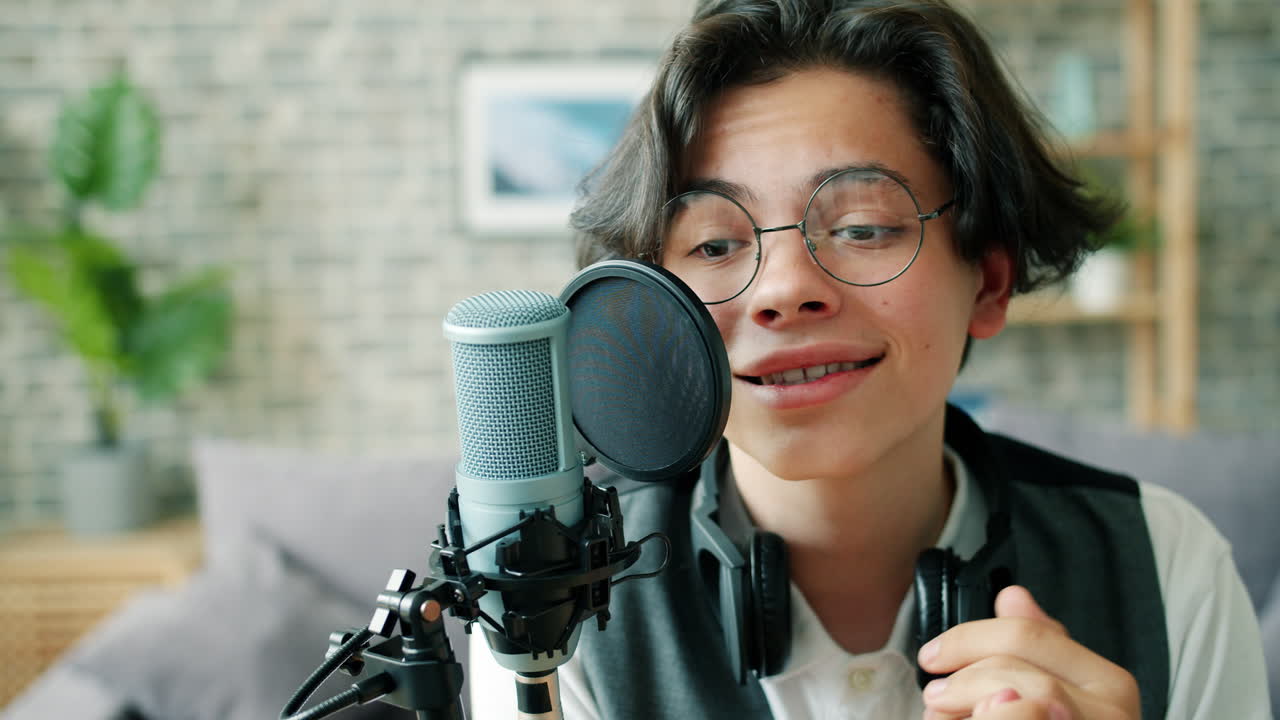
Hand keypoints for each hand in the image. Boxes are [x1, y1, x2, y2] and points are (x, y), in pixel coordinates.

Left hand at [917, 585, 1139, 718]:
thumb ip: (1038, 648)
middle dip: (963, 679)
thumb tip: (1014, 596)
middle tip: (936, 697)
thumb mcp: (1058, 688)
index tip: (933, 656)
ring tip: (943, 717)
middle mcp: (1112, 716)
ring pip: (1013, 702)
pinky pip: (1008, 718)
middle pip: (1015, 670)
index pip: (1028, 636)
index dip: (968, 639)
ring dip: (966, 705)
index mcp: (1109, 685)